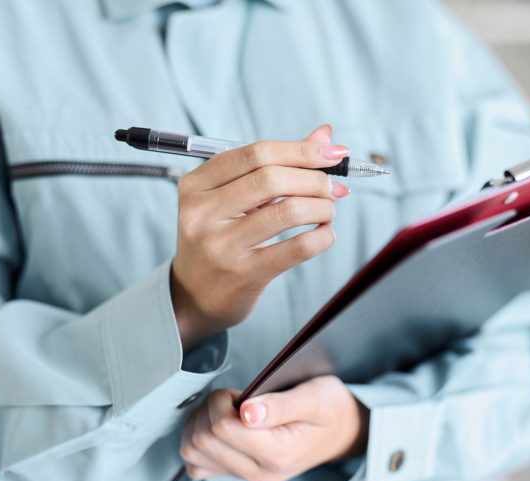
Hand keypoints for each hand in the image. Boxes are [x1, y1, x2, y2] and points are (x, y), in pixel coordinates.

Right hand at [170, 125, 350, 348]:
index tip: (334, 152)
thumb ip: (277, 165)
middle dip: (315, 179)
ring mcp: (221, 245)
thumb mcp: (235, 199)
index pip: (255, 154)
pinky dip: (322, 236)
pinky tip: (325, 233)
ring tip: (328, 210)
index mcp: (196, 185)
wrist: (195, 295)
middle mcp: (202, 213)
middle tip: (334, 188)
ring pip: (288, 211)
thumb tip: (325, 135)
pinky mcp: (244, 274)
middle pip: (272, 178)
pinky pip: (297, 248)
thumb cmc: (221, 238)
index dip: (301, 150)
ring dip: (322, 207)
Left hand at [179, 375, 369, 480]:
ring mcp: (247, 477)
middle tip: (234, 398)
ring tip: (225, 410)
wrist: (341, 432)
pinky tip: (218, 425)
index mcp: (278, 453)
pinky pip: (198, 464)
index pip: (223, 427)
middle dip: (209, 409)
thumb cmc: (330, 409)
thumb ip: (281, 405)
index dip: (222, 401)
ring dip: (199, 423)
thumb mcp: (316, 396)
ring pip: (192, 453)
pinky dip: (198, 440)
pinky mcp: (238, 475)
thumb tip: (246, 411)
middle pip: (203, 440)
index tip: (240, 393)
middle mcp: (260, 473)